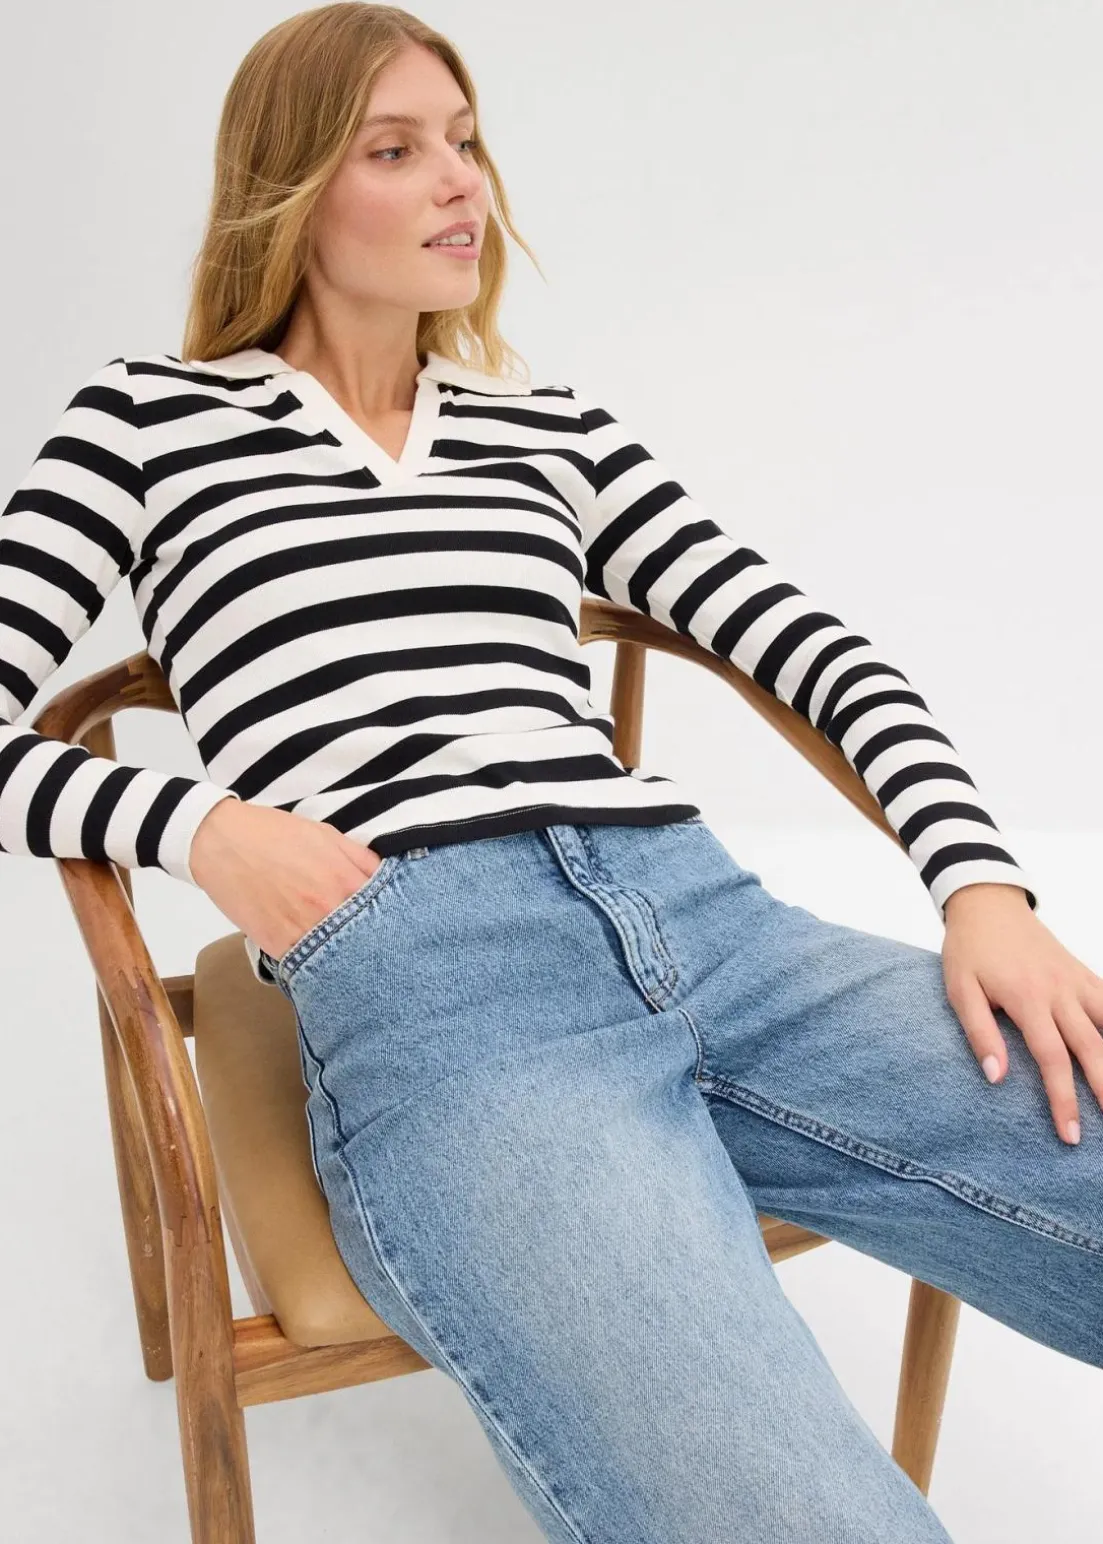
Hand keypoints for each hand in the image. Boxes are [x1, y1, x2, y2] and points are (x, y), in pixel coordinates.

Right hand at [188, 799, 384, 960]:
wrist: (222, 842)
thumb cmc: (277, 834)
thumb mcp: (329, 836)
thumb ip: (362, 860)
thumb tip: (388, 880)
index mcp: (348, 879)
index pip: (391, 909)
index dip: (398, 919)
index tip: (400, 926)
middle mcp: (332, 908)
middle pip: (370, 939)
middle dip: (379, 944)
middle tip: (387, 950)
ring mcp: (305, 931)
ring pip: (342, 959)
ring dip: (353, 960)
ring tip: (359, 961)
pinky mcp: (278, 947)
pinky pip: (309, 967)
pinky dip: (319, 967)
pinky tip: (325, 963)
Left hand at [941, 883, 1102, 1144]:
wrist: (987, 903)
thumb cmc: (969, 949)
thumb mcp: (960, 989)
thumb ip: (979, 1033)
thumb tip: (997, 1078)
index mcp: (1027, 998)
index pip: (1052, 1059)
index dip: (1063, 1099)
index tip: (1069, 1133)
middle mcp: (1059, 991)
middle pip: (1092, 1049)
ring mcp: (1076, 981)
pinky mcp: (1084, 973)